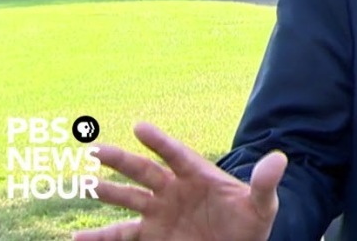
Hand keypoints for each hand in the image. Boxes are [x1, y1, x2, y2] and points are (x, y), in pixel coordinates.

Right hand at [73, 122, 287, 240]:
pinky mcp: (152, 236)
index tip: (139, 127)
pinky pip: (121, 235)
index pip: (176, 154)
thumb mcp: (263, 206)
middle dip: (122, 161)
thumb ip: (265, 184)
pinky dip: (99, 238)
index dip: (160, 141)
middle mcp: (174, 190)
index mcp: (198, 175)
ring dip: (107, 194)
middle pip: (144, 172)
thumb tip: (279, 158)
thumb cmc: (251, 224)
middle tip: (97, 150)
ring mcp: (159, 212)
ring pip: (128, 200)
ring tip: (85, 186)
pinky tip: (77, 238)